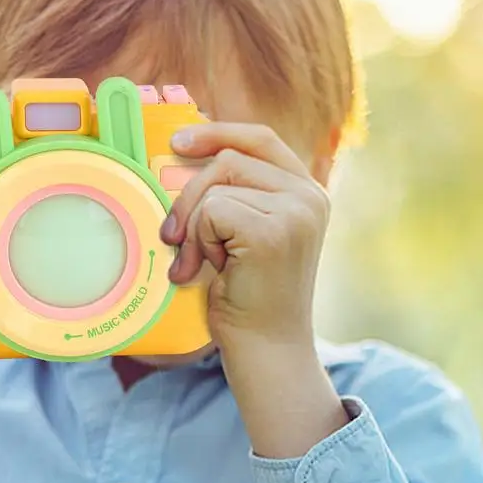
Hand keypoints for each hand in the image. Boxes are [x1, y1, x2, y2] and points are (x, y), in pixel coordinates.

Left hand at [159, 122, 347, 457]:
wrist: (265, 350)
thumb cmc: (245, 296)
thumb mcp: (242, 235)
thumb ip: (234, 194)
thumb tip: (185, 153)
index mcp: (305, 192)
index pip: (260, 138)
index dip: (218, 132)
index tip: (178, 142)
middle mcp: (309, 196)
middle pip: (227, 159)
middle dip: (188, 197)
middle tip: (173, 238)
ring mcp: (296, 211)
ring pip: (214, 186)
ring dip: (193, 228)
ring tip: (198, 264)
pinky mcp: (274, 230)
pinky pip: (211, 210)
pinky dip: (198, 241)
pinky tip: (210, 270)